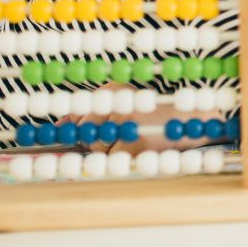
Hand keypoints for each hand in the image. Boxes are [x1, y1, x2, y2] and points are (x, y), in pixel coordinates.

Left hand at [60, 81, 223, 154]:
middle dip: (100, 141)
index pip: (76, 115)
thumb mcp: (123, 105)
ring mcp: (126, 121)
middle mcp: (117, 99)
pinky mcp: (135, 143)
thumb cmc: (153, 117)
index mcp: (113, 87)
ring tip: (138, 139)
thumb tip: (57, 125)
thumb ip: (89, 114)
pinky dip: (126, 160)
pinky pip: (114, 160)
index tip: (90, 130)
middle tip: (128, 133)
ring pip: (98, 149)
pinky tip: (143, 148)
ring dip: (113, 152)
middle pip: (85, 133)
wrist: (191, 123)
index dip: (82, 127)